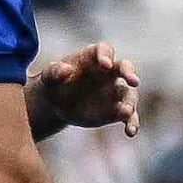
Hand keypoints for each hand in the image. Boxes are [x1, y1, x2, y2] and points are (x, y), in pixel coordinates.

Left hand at [26, 45, 142, 137]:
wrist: (57, 105)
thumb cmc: (54, 84)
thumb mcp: (49, 77)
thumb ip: (55, 72)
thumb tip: (66, 70)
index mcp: (93, 57)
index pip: (104, 50)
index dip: (106, 55)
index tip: (106, 64)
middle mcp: (109, 72)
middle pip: (125, 68)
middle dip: (130, 73)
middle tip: (134, 81)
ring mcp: (115, 91)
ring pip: (129, 94)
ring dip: (130, 103)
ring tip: (126, 112)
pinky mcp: (116, 110)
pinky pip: (128, 116)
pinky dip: (131, 123)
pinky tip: (130, 131)